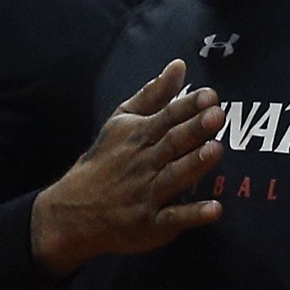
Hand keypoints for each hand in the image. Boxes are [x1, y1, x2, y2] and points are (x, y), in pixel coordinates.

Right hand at [29, 61, 226, 276]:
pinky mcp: (151, 224)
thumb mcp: (123, 122)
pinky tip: (215, 209)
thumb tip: (179, 65)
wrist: (73, 211)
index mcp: (139, 136)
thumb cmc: (107, 160)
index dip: (188, 107)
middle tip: (217, 115)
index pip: (167, 118)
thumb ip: (153, 95)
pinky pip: (173, 218)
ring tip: (216, 150)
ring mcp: (147, 194)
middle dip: (194, 130)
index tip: (210, 96)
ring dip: (194, 165)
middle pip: (172, 144)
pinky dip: (192, 214)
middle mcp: (144, 164)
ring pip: (174, 177)